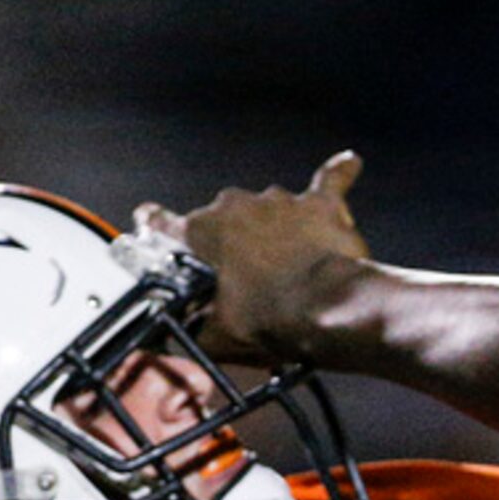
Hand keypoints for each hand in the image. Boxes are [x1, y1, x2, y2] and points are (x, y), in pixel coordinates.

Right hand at [138, 154, 372, 360]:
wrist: (322, 310)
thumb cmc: (265, 322)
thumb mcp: (211, 335)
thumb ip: (187, 325)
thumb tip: (171, 335)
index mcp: (200, 232)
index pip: (161, 222)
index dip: (155, 225)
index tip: (149, 222)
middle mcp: (234, 205)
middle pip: (224, 217)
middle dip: (232, 242)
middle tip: (246, 276)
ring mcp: (278, 201)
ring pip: (270, 207)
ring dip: (277, 228)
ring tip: (291, 260)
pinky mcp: (319, 204)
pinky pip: (328, 182)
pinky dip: (337, 175)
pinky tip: (348, 164)